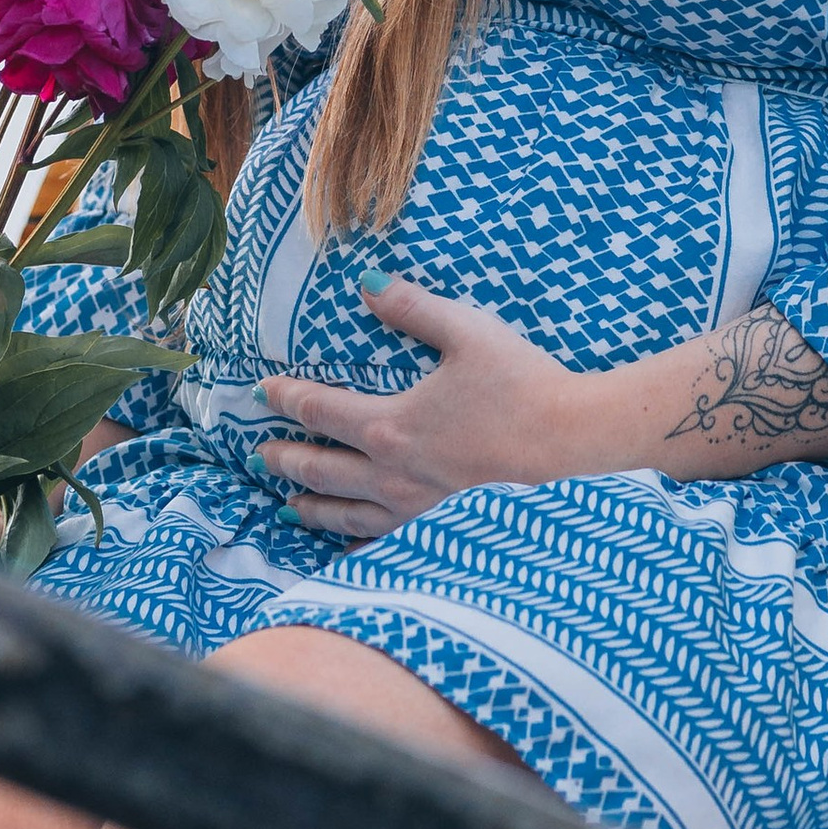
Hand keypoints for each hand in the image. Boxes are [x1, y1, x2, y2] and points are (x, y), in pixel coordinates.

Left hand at [257, 278, 605, 541]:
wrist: (569, 440)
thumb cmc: (521, 383)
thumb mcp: (466, 331)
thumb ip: (412, 307)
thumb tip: (367, 283)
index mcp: (390, 424)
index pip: (320, 409)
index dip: (286, 398)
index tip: (261, 393)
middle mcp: (393, 472)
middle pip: (321, 468)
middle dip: (284, 459)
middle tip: (257, 453)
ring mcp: (417, 505)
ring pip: (347, 513)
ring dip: (311, 507)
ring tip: (288, 507)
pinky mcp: (442, 525)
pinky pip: (386, 540)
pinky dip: (357, 542)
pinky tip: (350, 544)